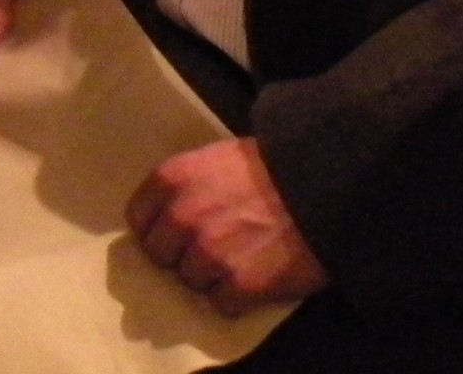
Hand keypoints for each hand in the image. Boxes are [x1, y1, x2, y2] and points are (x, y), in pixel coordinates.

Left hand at [128, 138, 330, 314]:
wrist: (323, 186)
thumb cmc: (271, 167)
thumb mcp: (216, 159)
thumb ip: (186, 186)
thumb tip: (166, 216)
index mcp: (172, 178)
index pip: (139, 219)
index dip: (158, 229)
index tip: (175, 233)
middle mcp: (182, 217)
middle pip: (161, 256)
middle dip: (182, 254)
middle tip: (213, 247)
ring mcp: (210, 253)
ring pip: (191, 281)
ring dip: (212, 276)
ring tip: (242, 259)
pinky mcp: (240, 285)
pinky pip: (222, 303)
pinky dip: (238, 297)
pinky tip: (256, 277)